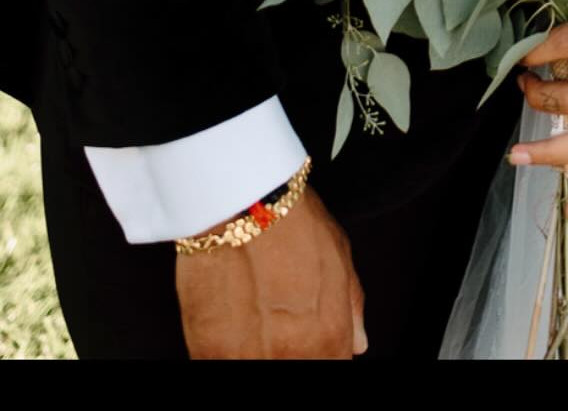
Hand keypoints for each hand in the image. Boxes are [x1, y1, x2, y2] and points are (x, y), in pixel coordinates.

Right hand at [175, 186, 366, 359]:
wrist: (241, 203)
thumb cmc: (292, 223)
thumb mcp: (340, 258)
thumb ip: (350, 309)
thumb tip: (357, 341)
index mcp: (327, 338)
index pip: (330, 366)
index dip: (318, 353)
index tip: (309, 341)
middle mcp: (289, 356)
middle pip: (291, 368)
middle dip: (288, 350)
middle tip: (277, 321)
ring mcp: (246, 358)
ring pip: (254, 366)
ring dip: (254, 349)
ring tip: (253, 315)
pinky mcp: (207, 352)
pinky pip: (216, 364)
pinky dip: (225, 350)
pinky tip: (230, 319)